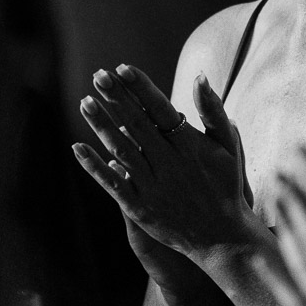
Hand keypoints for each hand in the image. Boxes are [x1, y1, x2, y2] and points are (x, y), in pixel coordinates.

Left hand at [71, 63, 263, 262]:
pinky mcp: (140, 207)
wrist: (222, 236)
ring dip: (102, 126)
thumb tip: (200, 76)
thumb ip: (212, 110)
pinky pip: (113, 183)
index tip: (122, 68)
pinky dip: (94, 166)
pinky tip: (77, 147)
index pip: (160, 109)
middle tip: (97, 75)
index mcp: (189, 144)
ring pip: (121, 150)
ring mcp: (153, 186)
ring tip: (85, 102)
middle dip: (116, 99)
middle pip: (137, 124)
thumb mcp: (228, 145)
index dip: (140, 88)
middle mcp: (169, 163)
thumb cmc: (225, 184)